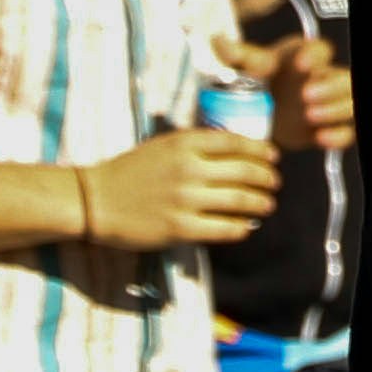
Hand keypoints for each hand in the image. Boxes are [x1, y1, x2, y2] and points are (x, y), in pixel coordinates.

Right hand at [81, 123, 283, 252]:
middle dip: (267, 179)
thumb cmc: (130, 170)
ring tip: (268, 205)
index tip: (274, 157)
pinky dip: (240, 228)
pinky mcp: (179, 229)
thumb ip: (194, 144)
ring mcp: (184, 200)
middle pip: (244, 172)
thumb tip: (233, 149)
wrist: (96, 200)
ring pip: (239, 201)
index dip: (261, 150)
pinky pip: (222, 229)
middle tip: (275, 183)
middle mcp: (188, 169)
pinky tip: (246, 228)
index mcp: (184, 143)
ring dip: (260, 203)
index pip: (236, 142)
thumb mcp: (162, 145)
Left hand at [221, 34, 354, 153]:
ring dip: (336, 109)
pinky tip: (321, 138)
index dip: (314, 56)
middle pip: (344, 77)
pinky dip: (338, 135)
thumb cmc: (257, 83)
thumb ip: (238, 56)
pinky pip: (345, 131)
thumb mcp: (246, 68)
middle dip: (330, 86)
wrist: (257, 113)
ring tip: (311, 116)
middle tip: (306, 95)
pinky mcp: (327, 127)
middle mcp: (323, 78)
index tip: (300, 64)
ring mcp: (329, 104)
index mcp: (305, 57)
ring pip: (349, 102)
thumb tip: (220, 42)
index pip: (321, 49)